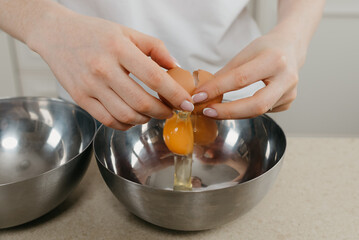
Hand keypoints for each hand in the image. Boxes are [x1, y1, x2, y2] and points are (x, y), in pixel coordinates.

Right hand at [27, 9, 193, 129]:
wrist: (56, 35)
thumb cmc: (95, 33)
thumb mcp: (127, 32)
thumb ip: (155, 48)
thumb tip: (175, 68)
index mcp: (119, 49)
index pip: (155, 78)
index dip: (175, 94)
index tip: (187, 104)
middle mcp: (103, 70)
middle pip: (141, 102)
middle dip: (163, 111)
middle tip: (171, 111)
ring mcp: (90, 87)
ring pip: (126, 115)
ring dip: (146, 119)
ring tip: (152, 113)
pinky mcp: (81, 99)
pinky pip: (108, 120)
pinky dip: (126, 124)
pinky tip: (133, 117)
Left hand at [192, 32, 300, 118]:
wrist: (292, 47)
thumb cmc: (266, 48)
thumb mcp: (245, 53)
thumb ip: (226, 73)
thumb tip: (203, 91)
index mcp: (274, 60)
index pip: (241, 79)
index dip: (218, 89)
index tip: (198, 96)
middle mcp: (286, 79)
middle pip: (256, 105)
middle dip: (228, 111)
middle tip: (207, 111)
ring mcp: (290, 93)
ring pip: (258, 112)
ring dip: (233, 114)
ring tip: (214, 110)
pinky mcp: (288, 103)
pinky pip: (262, 111)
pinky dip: (245, 111)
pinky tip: (236, 107)